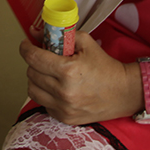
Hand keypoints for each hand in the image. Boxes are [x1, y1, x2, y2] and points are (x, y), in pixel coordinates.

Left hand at [20, 31, 139, 124]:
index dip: (25, 48)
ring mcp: (63, 108)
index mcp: (68, 70)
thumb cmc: (105, 67)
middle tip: (43, 58)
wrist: (123, 92)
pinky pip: (43, 104)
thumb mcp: (85, 42)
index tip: (26, 44)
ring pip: (32, 90)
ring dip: (37, 79)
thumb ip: (59, 35)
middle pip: (31, 73)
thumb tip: (35, 31)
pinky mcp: (65, 118)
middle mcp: (63, 92)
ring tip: (48, 74)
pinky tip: (57, 88)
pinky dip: (45, 94)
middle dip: (34, 63)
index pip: (33, 58)